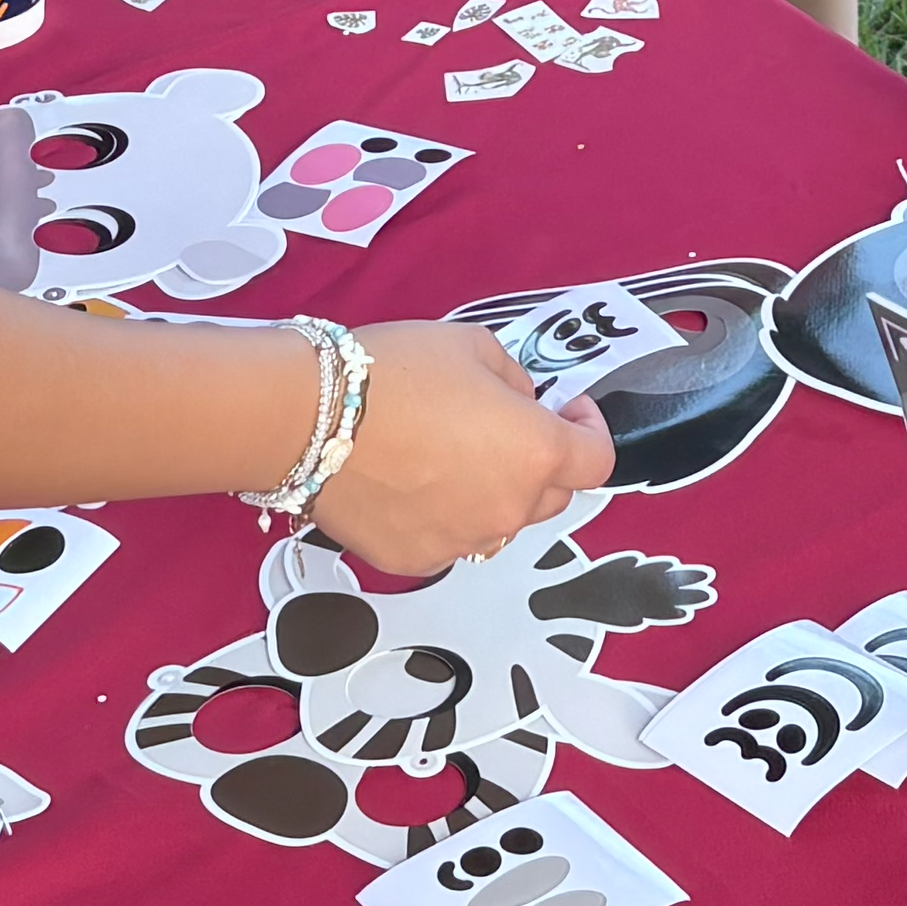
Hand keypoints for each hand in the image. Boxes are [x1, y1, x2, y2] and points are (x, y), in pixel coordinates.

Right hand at [305, 323, 608, 573]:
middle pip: (551, 496)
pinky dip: (442, 515)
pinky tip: (408, 480)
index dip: (589, 431)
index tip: (569, 412)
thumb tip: (520, 403)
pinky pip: (448, 538)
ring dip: (490, 493)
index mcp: (536, 453)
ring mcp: (462, 541)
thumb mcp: (472, 345)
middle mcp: (508, 509)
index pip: (597, 460)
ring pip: (498, 522)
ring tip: (444, 455)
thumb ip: (514, 380)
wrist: (309, 419)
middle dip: (538, 463)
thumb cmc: (392, 373)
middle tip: (499, 428)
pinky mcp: (416, 560)